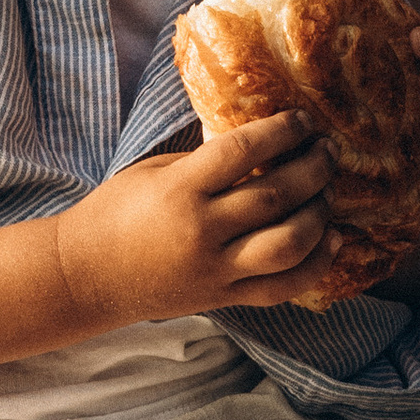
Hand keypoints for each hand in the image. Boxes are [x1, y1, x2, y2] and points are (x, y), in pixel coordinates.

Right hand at [56, 115, 334, 323]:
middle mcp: (202, 231)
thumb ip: (206, 162)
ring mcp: (216, 270)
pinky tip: (332, 238)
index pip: (243, 150)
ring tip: (326, 191)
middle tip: (327, 150)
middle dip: (313, 167)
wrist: (86, 276)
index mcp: (180, 190)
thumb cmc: (116, 213)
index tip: (303, 120)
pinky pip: (284, 287)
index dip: (282, 130)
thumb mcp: (155, 172)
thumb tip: (264, 144)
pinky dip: (316, 263)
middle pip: (276, 196)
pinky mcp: (224, 298)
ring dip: (319, 213)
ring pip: (289, 244)